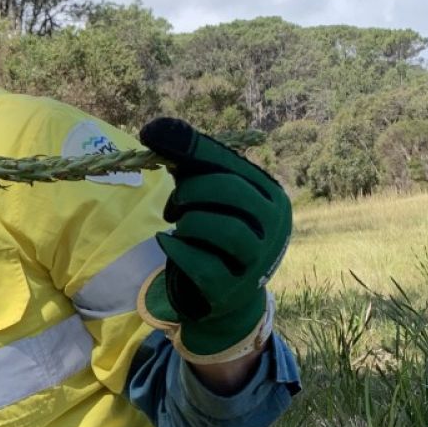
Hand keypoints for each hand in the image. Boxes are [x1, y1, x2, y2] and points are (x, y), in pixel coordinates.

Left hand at [136, 118, 290, 362]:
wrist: (226, 296)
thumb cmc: (214, 237)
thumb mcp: (207, 197)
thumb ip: (188, 163)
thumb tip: (154, 129)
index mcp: (271, 196)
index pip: (231, 163)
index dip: (192, 149)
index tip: (152, 136)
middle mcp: (274, 227)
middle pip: (229, 192)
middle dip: (191, 192)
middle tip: (175, 203)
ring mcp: (258, 261)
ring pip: (218, 227)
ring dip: (187, 222)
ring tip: (180, 226)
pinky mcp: (233, 289)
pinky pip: (200, 263)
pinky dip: (177, 249)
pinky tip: (169, 243)